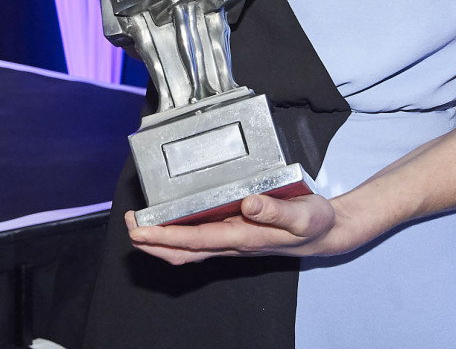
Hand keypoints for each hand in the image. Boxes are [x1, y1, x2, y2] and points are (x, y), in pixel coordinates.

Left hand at [126, 193, 354, 265]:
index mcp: (244, 237)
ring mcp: (233, 241)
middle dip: (153, 242)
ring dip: (161, 241)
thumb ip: (276, 210)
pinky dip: (178, 235)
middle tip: (130, 225)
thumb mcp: (302, 215)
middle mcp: (233, 243)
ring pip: (188, 248)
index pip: (195, 240)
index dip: (164, 236)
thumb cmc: (314, 224)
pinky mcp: (237, 234)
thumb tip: (248, 203)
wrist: (325, 234)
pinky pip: (199, 240)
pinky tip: (172, 224)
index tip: (139, 230)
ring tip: (141, 225)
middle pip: (183, 250)